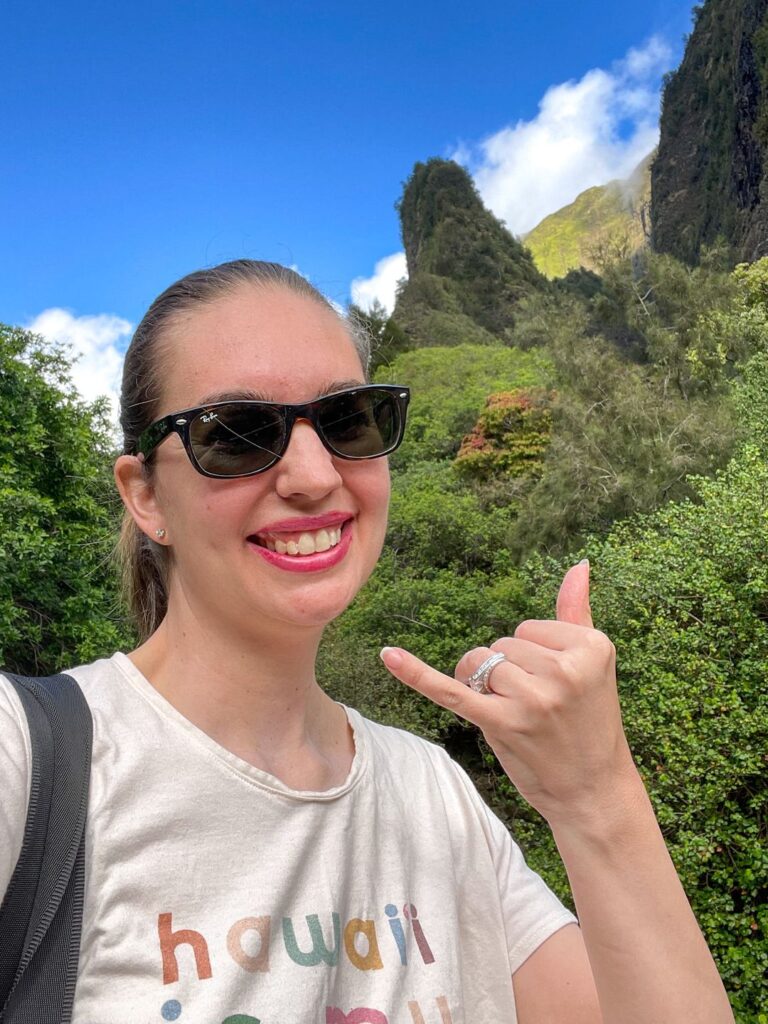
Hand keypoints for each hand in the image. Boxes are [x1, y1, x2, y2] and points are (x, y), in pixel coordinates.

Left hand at [380, 560, 638, 830]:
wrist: (593, 790)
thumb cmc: (589, 723)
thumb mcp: (593, 665)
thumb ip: (578, 611)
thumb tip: (578, 563)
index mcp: (592, 646)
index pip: (527, 628)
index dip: (531, 657)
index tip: (559, 688)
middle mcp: (565, 670)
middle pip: (501, 645)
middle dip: (508, 672)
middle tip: (542, 709)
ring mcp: (533, 698)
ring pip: (479, 664)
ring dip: (486, 687)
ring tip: (523, 717)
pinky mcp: (503, 723)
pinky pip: (451, 691)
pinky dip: (415, 674)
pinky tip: (388, 655)